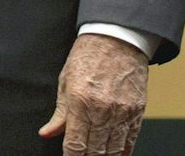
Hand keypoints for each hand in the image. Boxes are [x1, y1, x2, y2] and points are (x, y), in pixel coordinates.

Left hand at [39, 33, 148, 155]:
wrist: (117, 39)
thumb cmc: (88, 56)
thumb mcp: (65, 81)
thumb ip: (59, 113)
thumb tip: (47, 133)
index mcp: (80, 102)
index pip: (75, 144)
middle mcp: (102, 110)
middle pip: (95, 151)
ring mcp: (122, 113)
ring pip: (113, 150)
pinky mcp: (137, 112)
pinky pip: (130, 140)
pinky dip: (122, 151)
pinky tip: (115, 155)